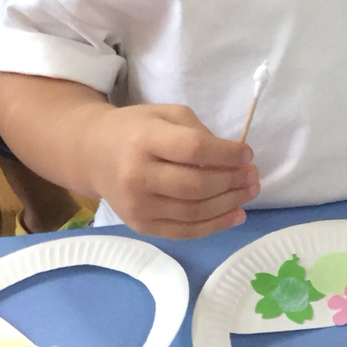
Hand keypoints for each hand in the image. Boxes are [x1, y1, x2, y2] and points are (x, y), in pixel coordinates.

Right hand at [90, 102, 259, 237]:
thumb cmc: (136, 129)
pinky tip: (235, 215)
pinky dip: (214, 226)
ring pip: (193, 213)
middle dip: (232, 182)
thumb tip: (233, 159)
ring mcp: (138, 206)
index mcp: (145, 140)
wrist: (92, 154)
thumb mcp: (166, 115)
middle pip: (196, 186)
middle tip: (254, 175)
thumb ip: (198, 133)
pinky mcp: (141, 226)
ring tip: (250, 192)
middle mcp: (138, 176)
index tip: (247, 153)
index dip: (226, 154)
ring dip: (229, 204)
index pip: (194, 150)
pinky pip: (183, 231)